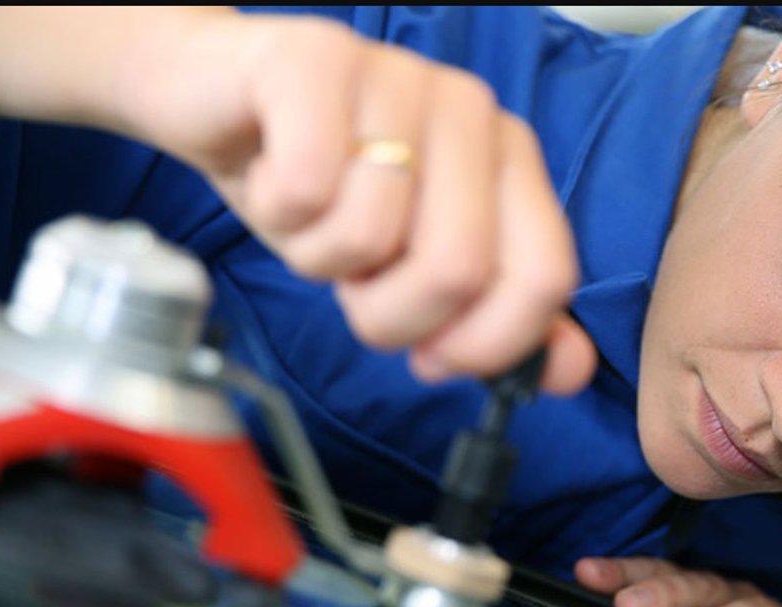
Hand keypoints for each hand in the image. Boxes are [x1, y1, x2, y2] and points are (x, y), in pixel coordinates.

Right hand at [111, 10, 595, 393]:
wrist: (214, 99)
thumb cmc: (318, 186)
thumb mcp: (407, 265)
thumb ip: (493, 317)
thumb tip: (567, 370)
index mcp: (508, 160)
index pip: (544, 277)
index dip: (484, 344)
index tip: (432, 355)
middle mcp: (469, 111)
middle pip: (458, 270)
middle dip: (387, 313)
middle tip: (353, 278)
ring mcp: (399, 77)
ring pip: (371, 234)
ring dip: (320, 257)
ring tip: (310, 215)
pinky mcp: (318, 60)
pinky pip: (306, 189)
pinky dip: (276, 212)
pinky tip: (273, 176)